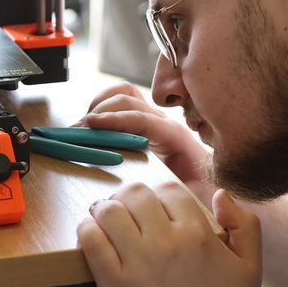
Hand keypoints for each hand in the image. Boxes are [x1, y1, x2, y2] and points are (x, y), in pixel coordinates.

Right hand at [77, 82, 209, 199]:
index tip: (91, 124)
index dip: (115, 119)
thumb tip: (165, 188)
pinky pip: (119, 103)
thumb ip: (184, 191)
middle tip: (78, 131)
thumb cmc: (203, 188)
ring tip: (83, 126)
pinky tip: (91, 126)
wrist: (209, 181)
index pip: (141, 118)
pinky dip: (102, 107)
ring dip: (100, 104)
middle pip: (127, 99)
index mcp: (174, 135)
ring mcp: (150, 120)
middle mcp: (161, 122)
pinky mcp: (140, 124)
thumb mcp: (197, 192)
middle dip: (100, 111)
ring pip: (122, 95)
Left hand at [78, 184, 263, 286]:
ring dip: (105, 208)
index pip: (169, 190)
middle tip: (126, 207)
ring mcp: (139, 264)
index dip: (160, 193)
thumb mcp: (250, 268)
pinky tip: (92, 232)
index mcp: (199, 235)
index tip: (153, 206)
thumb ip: (245, 226)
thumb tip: (221, 193)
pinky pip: (91, 240)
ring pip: (109, 210)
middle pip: (136, 194)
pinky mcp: (115, 285)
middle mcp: (167, 244)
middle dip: (129, 196)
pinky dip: (87, 228)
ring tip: (104, 216)